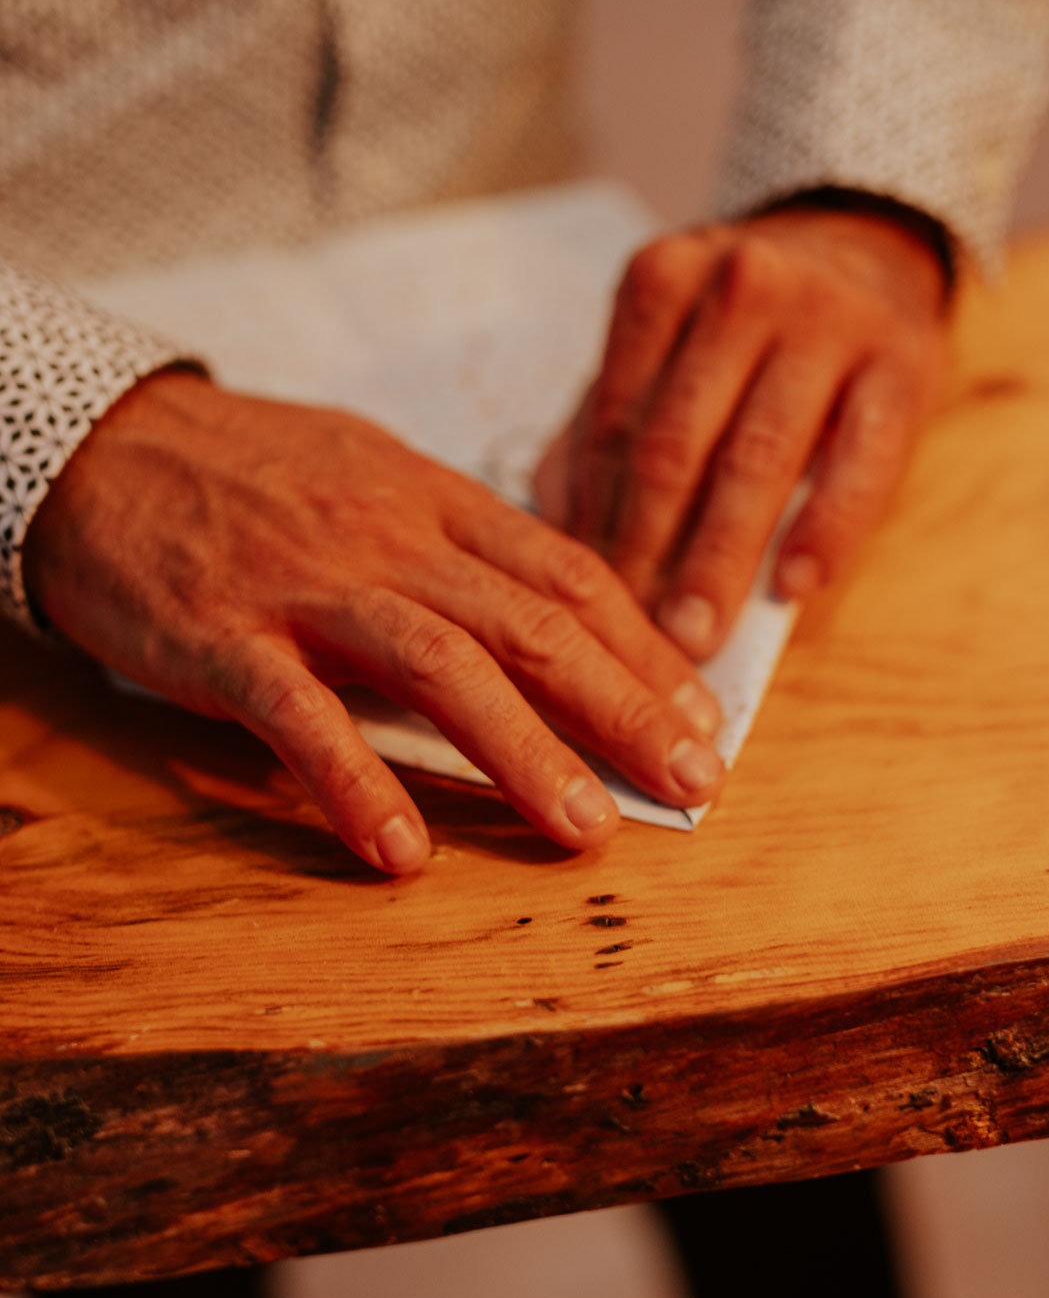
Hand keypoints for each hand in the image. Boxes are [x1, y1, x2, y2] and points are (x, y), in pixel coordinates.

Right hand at [23, 371, 723, 873]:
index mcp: (434, 499)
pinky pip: (300, 714)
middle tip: (693, 786)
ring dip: (524, 753)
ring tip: (586, 831)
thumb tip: (551, 614)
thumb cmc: (251, 474)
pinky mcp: (222, 636)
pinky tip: (402, 852)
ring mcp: (307, 586)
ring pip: (440, 665)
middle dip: (623, 709)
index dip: (642, 650)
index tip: (698, 716)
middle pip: (531, 623)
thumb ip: (457, 544)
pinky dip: (356, 782)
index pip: (566, 573)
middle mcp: (388, 538)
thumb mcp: (373, 476)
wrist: (101, 444)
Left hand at [535, 205, 948, 659]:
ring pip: (758, 459)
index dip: (594, 522)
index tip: (583, 605)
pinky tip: (793, 587)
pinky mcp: (904, 363)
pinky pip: (860, 462)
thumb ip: (600, 424)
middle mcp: (743, 286)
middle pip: (676, 446)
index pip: (614, 424)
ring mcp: (829, 321)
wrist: (865, 247)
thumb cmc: (740, 324)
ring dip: (720, 560)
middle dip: (647, 553)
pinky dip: (823, 529)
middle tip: (629, 638)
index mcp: (663, 280)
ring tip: (696, 635)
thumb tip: (554, 531)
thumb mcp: (661, 342)